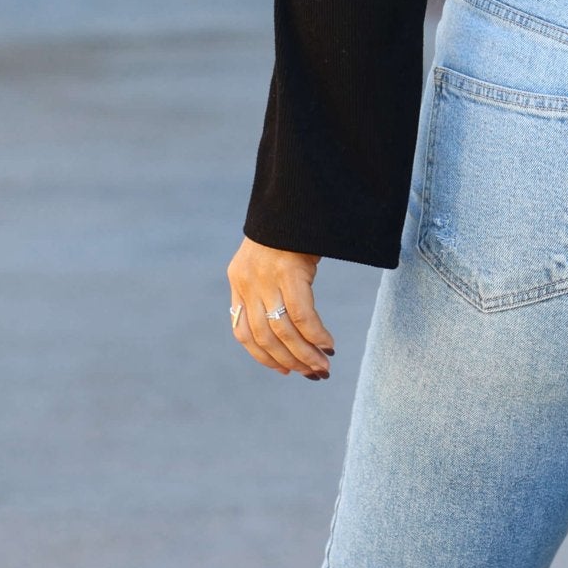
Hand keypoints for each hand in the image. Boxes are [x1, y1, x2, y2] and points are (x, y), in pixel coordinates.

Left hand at [227, 236, 335, 378]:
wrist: (294, 192)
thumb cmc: (290, 227)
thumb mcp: (270, 258)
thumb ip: (270, 286)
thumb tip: (288, 322)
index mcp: (238, 280)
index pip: (243, 332)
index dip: (263, 357)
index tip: (286, 371)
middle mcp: (246, 281)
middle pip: (263, 337)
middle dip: (289, 361)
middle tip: (314, 374)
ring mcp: (266, 276)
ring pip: (281, 331)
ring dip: (304, 354)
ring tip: (323, 367)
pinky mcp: (288, 270)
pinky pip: (301, 314)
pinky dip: (315, 335)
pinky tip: (329, 345)